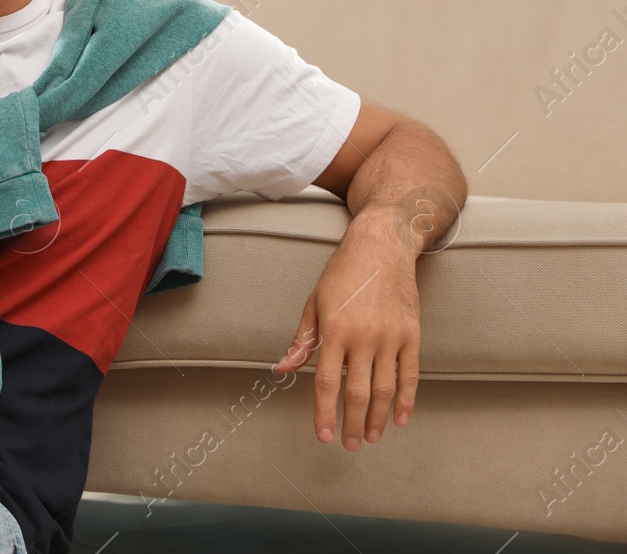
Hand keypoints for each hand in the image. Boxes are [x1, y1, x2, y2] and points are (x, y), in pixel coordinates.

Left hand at [273, 211, 421, 449]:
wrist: (381, 248)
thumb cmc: (341, 275)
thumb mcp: (313, 303)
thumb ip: (302, 341)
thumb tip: (283, 370)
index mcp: (334, 330)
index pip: (326, 382)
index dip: (324, 412)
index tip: (324, 435)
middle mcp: (363, 337)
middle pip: (357, 393)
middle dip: (352, 423)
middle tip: (349, 445)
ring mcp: (391, 337)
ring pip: (385, 389)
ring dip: (378, 418)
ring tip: (371, 437)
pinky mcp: (412, 335)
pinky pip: (411, 375)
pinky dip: (406, 401)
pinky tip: (399, 419)